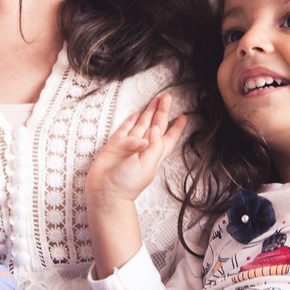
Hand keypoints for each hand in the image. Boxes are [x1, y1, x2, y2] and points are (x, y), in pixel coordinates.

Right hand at [86, 93, 186, 207]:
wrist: (106, 191)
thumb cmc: (127, 183)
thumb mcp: (147, 165)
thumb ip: (155, 145)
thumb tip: (156, 128)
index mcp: (154, 154)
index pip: (168, 137)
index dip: (176, 127)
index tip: (184, 117)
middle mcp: (143, 148)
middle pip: (156, 126)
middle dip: (162, 112)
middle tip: (167, 98)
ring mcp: (129, 146)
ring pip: (141, 124)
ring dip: (148, 112)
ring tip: (155, 100)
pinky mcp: (115, 145)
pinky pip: (125, 129)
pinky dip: (131, 120)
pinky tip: (136, 114)